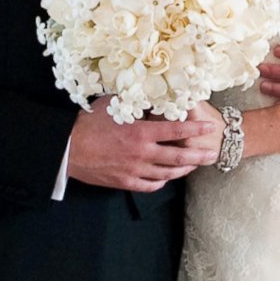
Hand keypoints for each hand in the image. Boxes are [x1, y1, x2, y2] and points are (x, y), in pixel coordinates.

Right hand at [65, 101, 215, 192]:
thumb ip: (135, 103)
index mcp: (141, 133)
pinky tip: (165, 178)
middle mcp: (141, 154)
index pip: (176, 132)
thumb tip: (150, 95)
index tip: (210, 127)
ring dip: (182, 170)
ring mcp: (134, 170)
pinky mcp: (124, 182)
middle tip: (212, 153)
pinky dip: (160, 181)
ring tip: (192, 166)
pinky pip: (149, 185)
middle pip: (178, 158)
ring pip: (166, 174)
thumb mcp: (114, 105)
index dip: (196, 129)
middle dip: (198, 156)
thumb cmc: (88, 123)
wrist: (67, 148)